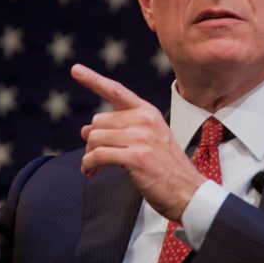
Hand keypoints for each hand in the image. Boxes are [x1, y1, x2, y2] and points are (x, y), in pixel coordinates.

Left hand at [71, 63, 205, 220]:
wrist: (188, 192)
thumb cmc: (167, 169)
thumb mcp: (148, 141)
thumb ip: (119, 131)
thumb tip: (84, 131)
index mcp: (148, 112)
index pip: (116, 91)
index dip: (93, 80)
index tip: (75, 70)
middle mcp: (144, 120)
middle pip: (98, 121)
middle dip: (91, 141)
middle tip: (94, 158)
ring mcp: (141, 137)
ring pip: (94, 138)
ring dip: (88, 155)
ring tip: (92, 168)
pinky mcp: (135, 156)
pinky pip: (98, 155)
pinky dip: (89, 165)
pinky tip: (91, 173)